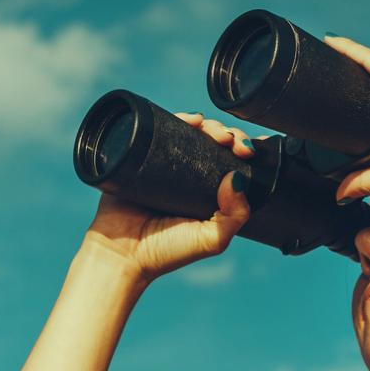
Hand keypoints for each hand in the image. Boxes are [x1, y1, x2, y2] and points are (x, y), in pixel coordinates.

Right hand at [83, 114, 259, 282]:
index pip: (232, 165)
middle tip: (232, 142)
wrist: (122, 252)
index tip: (247, 152)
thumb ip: (234, 216)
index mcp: (209, 195)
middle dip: (229, 136)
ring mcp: (166, 165)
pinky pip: (163, 130)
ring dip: (209, 126)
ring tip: (213, 130)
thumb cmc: (166, 251)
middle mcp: (190, 178)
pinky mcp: (143, 156)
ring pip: (192, 135)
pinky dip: (180, 119)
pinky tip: (193, 120)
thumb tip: (237, 178)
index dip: (242, 152)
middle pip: (215, 145)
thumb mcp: (212, 240)